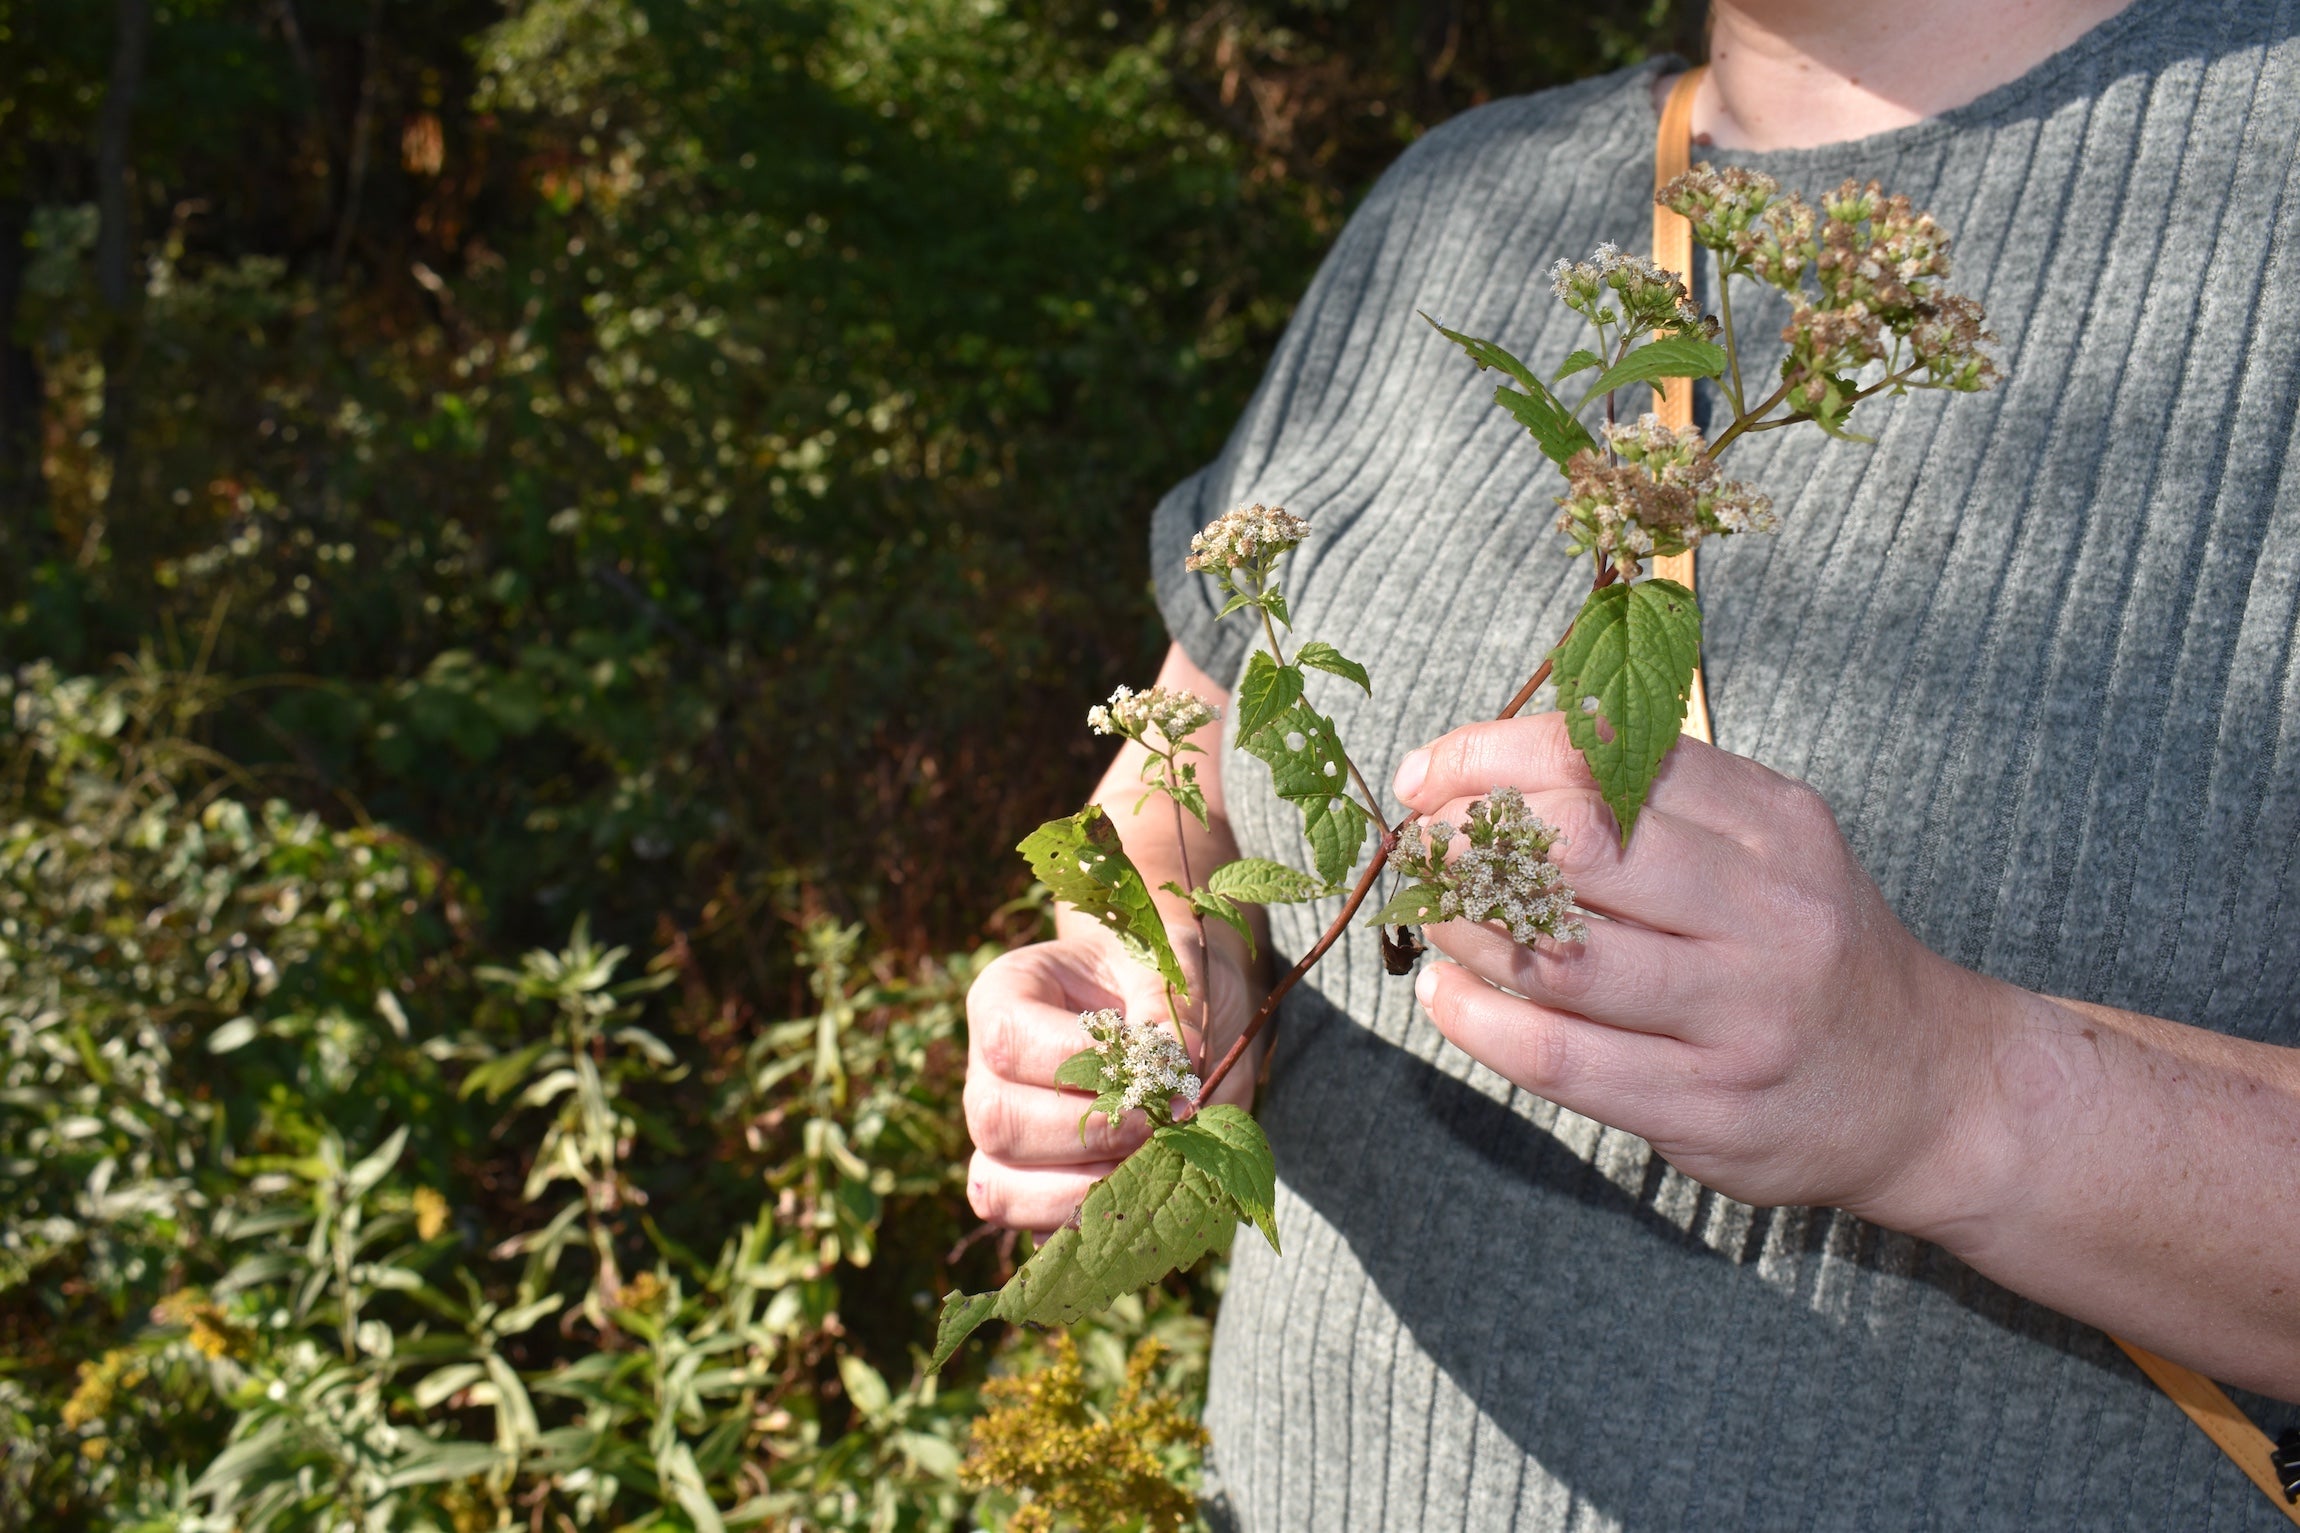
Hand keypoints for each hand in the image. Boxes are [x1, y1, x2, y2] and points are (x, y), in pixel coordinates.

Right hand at [964, 918, 1260, 1232]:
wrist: (1171, 1005)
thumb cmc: (1155, 973)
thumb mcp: (1166, 962)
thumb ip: (1167, 1005)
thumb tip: (1175, 1067)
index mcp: (1005, 997)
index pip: (1010, 1040)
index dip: (1079, 1067)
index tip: (1152, 1077)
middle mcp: (986, 1071)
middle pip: (996, 1122)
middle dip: (1085, 1136)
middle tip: (1158, 1127)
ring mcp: (1000, 1138)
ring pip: (999, 1189)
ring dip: (1082, 1192)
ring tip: (1152, 1166)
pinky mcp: (1029, 1189)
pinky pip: (1034, 1230)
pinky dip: (1088, 1227)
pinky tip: (1142, 1197)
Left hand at [1393, 712, 2012, 1232]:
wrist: (1931, 1090)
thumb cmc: (1811, 951)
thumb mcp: (1767, 846)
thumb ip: (1653, 799)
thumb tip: (1489, 769)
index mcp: (1772, 825)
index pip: (1602, 758)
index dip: (1487, 757)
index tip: (1428, 776)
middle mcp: (1766, 914)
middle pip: (1577, 847)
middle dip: (1466, 838)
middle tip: (1419, 847)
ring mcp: (1738, 1017)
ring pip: (1557, 957)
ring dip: (1460, 925)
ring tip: (1426, 912)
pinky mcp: (1705, 1106)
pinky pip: (1558, 1058)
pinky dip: (1475, 1020)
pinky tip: (1444, 993)